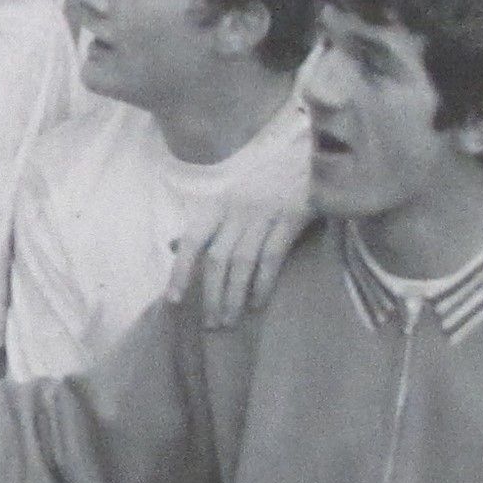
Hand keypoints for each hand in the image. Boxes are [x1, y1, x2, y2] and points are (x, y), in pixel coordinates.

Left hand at [165, 195, 308, 329]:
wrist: (309, 158)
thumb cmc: (265, 183)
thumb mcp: (229, 197)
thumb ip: (205, 224)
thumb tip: (174, 246)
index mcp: (218, 205)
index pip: (193, 240)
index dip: (180, 270)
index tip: (173, 299)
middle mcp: (237, 210)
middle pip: (217, 258)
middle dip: (211, 294)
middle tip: (210, 324)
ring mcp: (264, 213)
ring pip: (242, 261)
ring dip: (234, 294)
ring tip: (229, 320)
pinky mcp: (292, 216)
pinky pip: (272, 255)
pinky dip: (263, 281)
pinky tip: (257, 302)